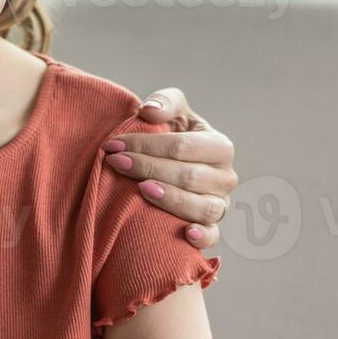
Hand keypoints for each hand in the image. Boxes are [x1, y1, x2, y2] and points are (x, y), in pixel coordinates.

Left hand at [103, 88, 237, 248]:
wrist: (177, 166)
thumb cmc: (173, 137)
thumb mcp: (173, 113)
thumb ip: (165, 102)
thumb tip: (148, 110)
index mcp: (219, 146)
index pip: (182, 146)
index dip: (146, 145)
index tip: (113, 145)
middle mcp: (224, 177)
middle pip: (188, 176)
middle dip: (148, 168)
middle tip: (115, 163)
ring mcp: (220, 204)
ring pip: (201, 206)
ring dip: (171, 199)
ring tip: (142, 189)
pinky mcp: (212, 226)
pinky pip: (212, 235)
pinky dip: (202, 236)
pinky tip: (185, 234)